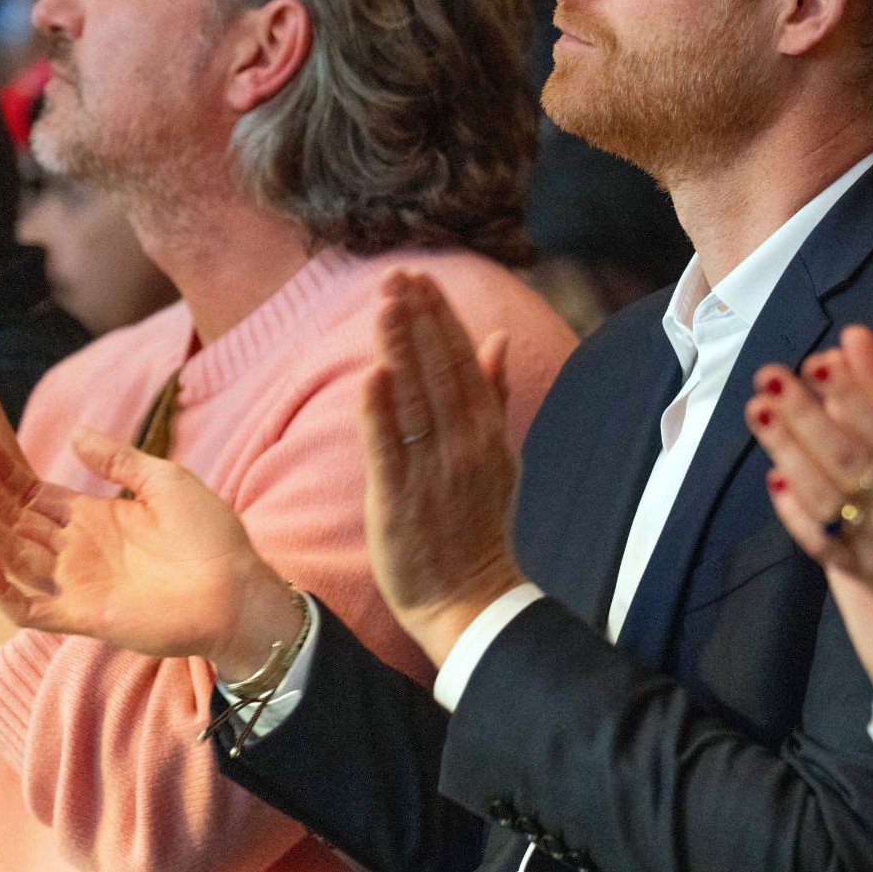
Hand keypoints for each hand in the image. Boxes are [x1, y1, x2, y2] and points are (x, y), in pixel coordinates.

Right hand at [0, 429, 299, 679]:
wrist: (238, 588)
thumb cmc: (211, 535)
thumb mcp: (166, 482)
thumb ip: (120, 461)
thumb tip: (77, 433)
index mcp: (93, 518)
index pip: (32, 493)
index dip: (4, 471)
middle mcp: (75, 550)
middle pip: (11, 518)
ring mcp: (75, 583)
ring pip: (10, 554)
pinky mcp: (83, 616)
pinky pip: (30, 606)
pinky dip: (5, 587)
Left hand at [360, 270, 524, 667]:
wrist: (470, 598)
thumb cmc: (478, 524)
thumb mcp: (500, 455)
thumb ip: (494, 394)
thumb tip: (496, 339)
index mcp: (487, 430)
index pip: (462, 360)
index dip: (440, 317)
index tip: (420, 278)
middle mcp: (464, 444)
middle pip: (438, 370)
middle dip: (418, 319)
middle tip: (398, 275)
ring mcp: (433, 471)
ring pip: (415, 399)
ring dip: (400, 348)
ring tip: (385, 304)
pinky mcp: (400, 500)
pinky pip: (390, 449)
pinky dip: (381, 412)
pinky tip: (372, 375)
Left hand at [747, 327, 872, 649]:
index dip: (852, 393)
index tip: (819, 360)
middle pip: (843, 455)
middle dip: (802, 413)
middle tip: (768, 376)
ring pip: (823, 494)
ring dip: (787, 451)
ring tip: (758, 411)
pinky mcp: (867, 575)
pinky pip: (823, 544)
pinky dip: (795, 513)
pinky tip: (773, 478)